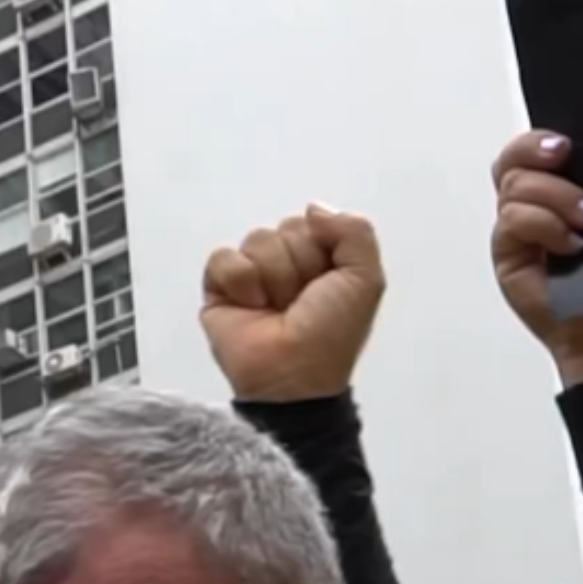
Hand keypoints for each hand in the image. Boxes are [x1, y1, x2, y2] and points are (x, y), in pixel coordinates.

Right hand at [199, 206, 385, 402]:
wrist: (294, 375)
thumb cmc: (331, 334)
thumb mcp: (365, 278)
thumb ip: (354, 231)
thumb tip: (312, 209)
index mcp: (318, 259)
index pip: (312, 223)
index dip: (321, 250)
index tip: (324, 285)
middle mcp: (283, 263)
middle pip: (284, 229)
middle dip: (297, 265)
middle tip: (298, 302)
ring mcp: (249, 276)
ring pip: (256, 240)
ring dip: (272, 278)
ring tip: (274, 310)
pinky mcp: (217, 290)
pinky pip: (223, 258)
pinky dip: (240, 281)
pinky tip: (249, 306)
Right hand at [490, 130, 582, 385]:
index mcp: (564, 188)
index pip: (536, 150)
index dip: (541, 137)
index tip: (569, 140)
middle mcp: (535, 205)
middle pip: (512, 160)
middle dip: (533, 149)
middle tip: (564, 155)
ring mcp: (519, 230)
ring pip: (514, 187)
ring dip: (555, 196)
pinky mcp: (508, 254)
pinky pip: (511, 221)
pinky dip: (543, 225)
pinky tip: (571, 244)